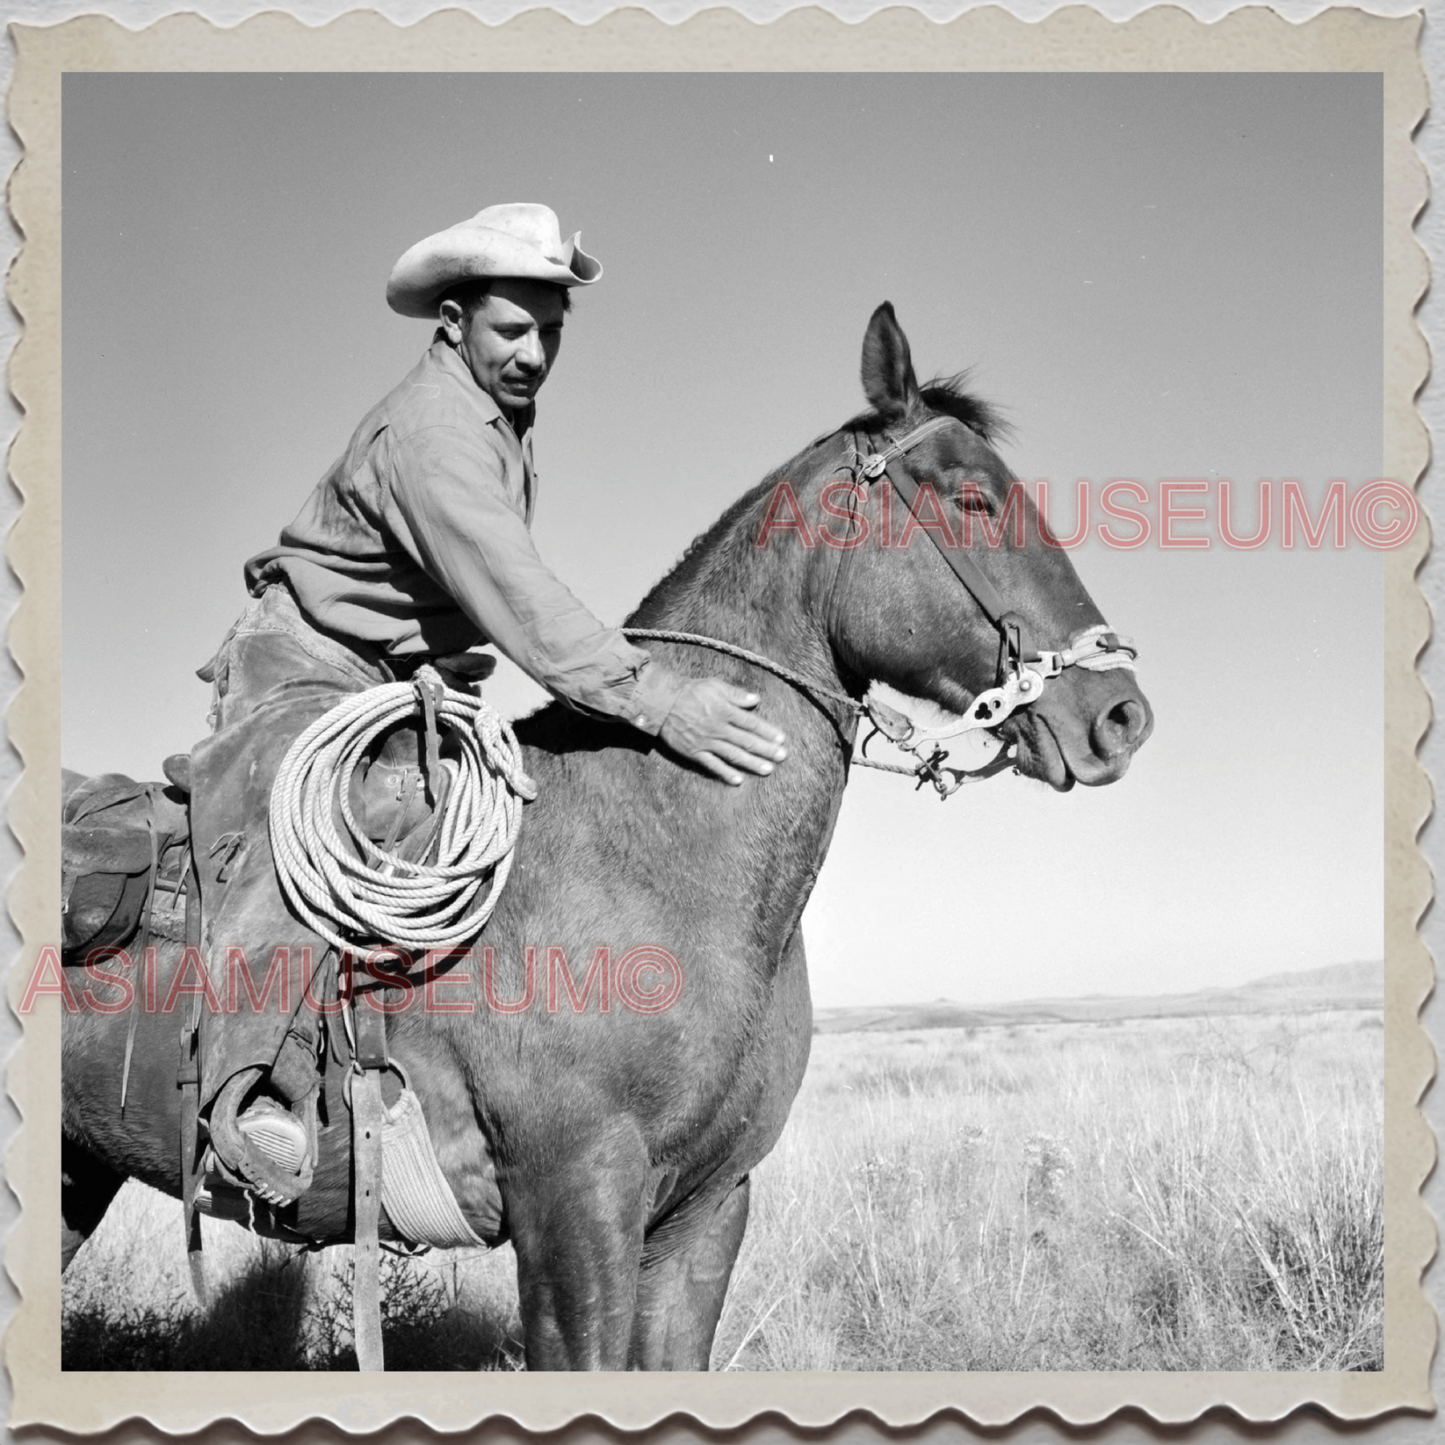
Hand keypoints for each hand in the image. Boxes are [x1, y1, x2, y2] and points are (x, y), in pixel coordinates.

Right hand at [659, 679, 787, 785]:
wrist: (662, 703)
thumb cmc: (690, 691)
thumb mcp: (714, 685)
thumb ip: (736, 694)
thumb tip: (756, 699)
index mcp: (724, 710)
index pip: (751, 723)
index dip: (767, 731)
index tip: (781, 739)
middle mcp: (718, 728)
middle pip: (746, 740)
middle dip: (766, 749)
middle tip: (782, 757)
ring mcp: (706, 742)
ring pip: (733, 754)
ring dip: (752, 762)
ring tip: (768, 769)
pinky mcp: (695, 752)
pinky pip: (712, 765)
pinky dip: (725, 773)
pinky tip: (738, 780)